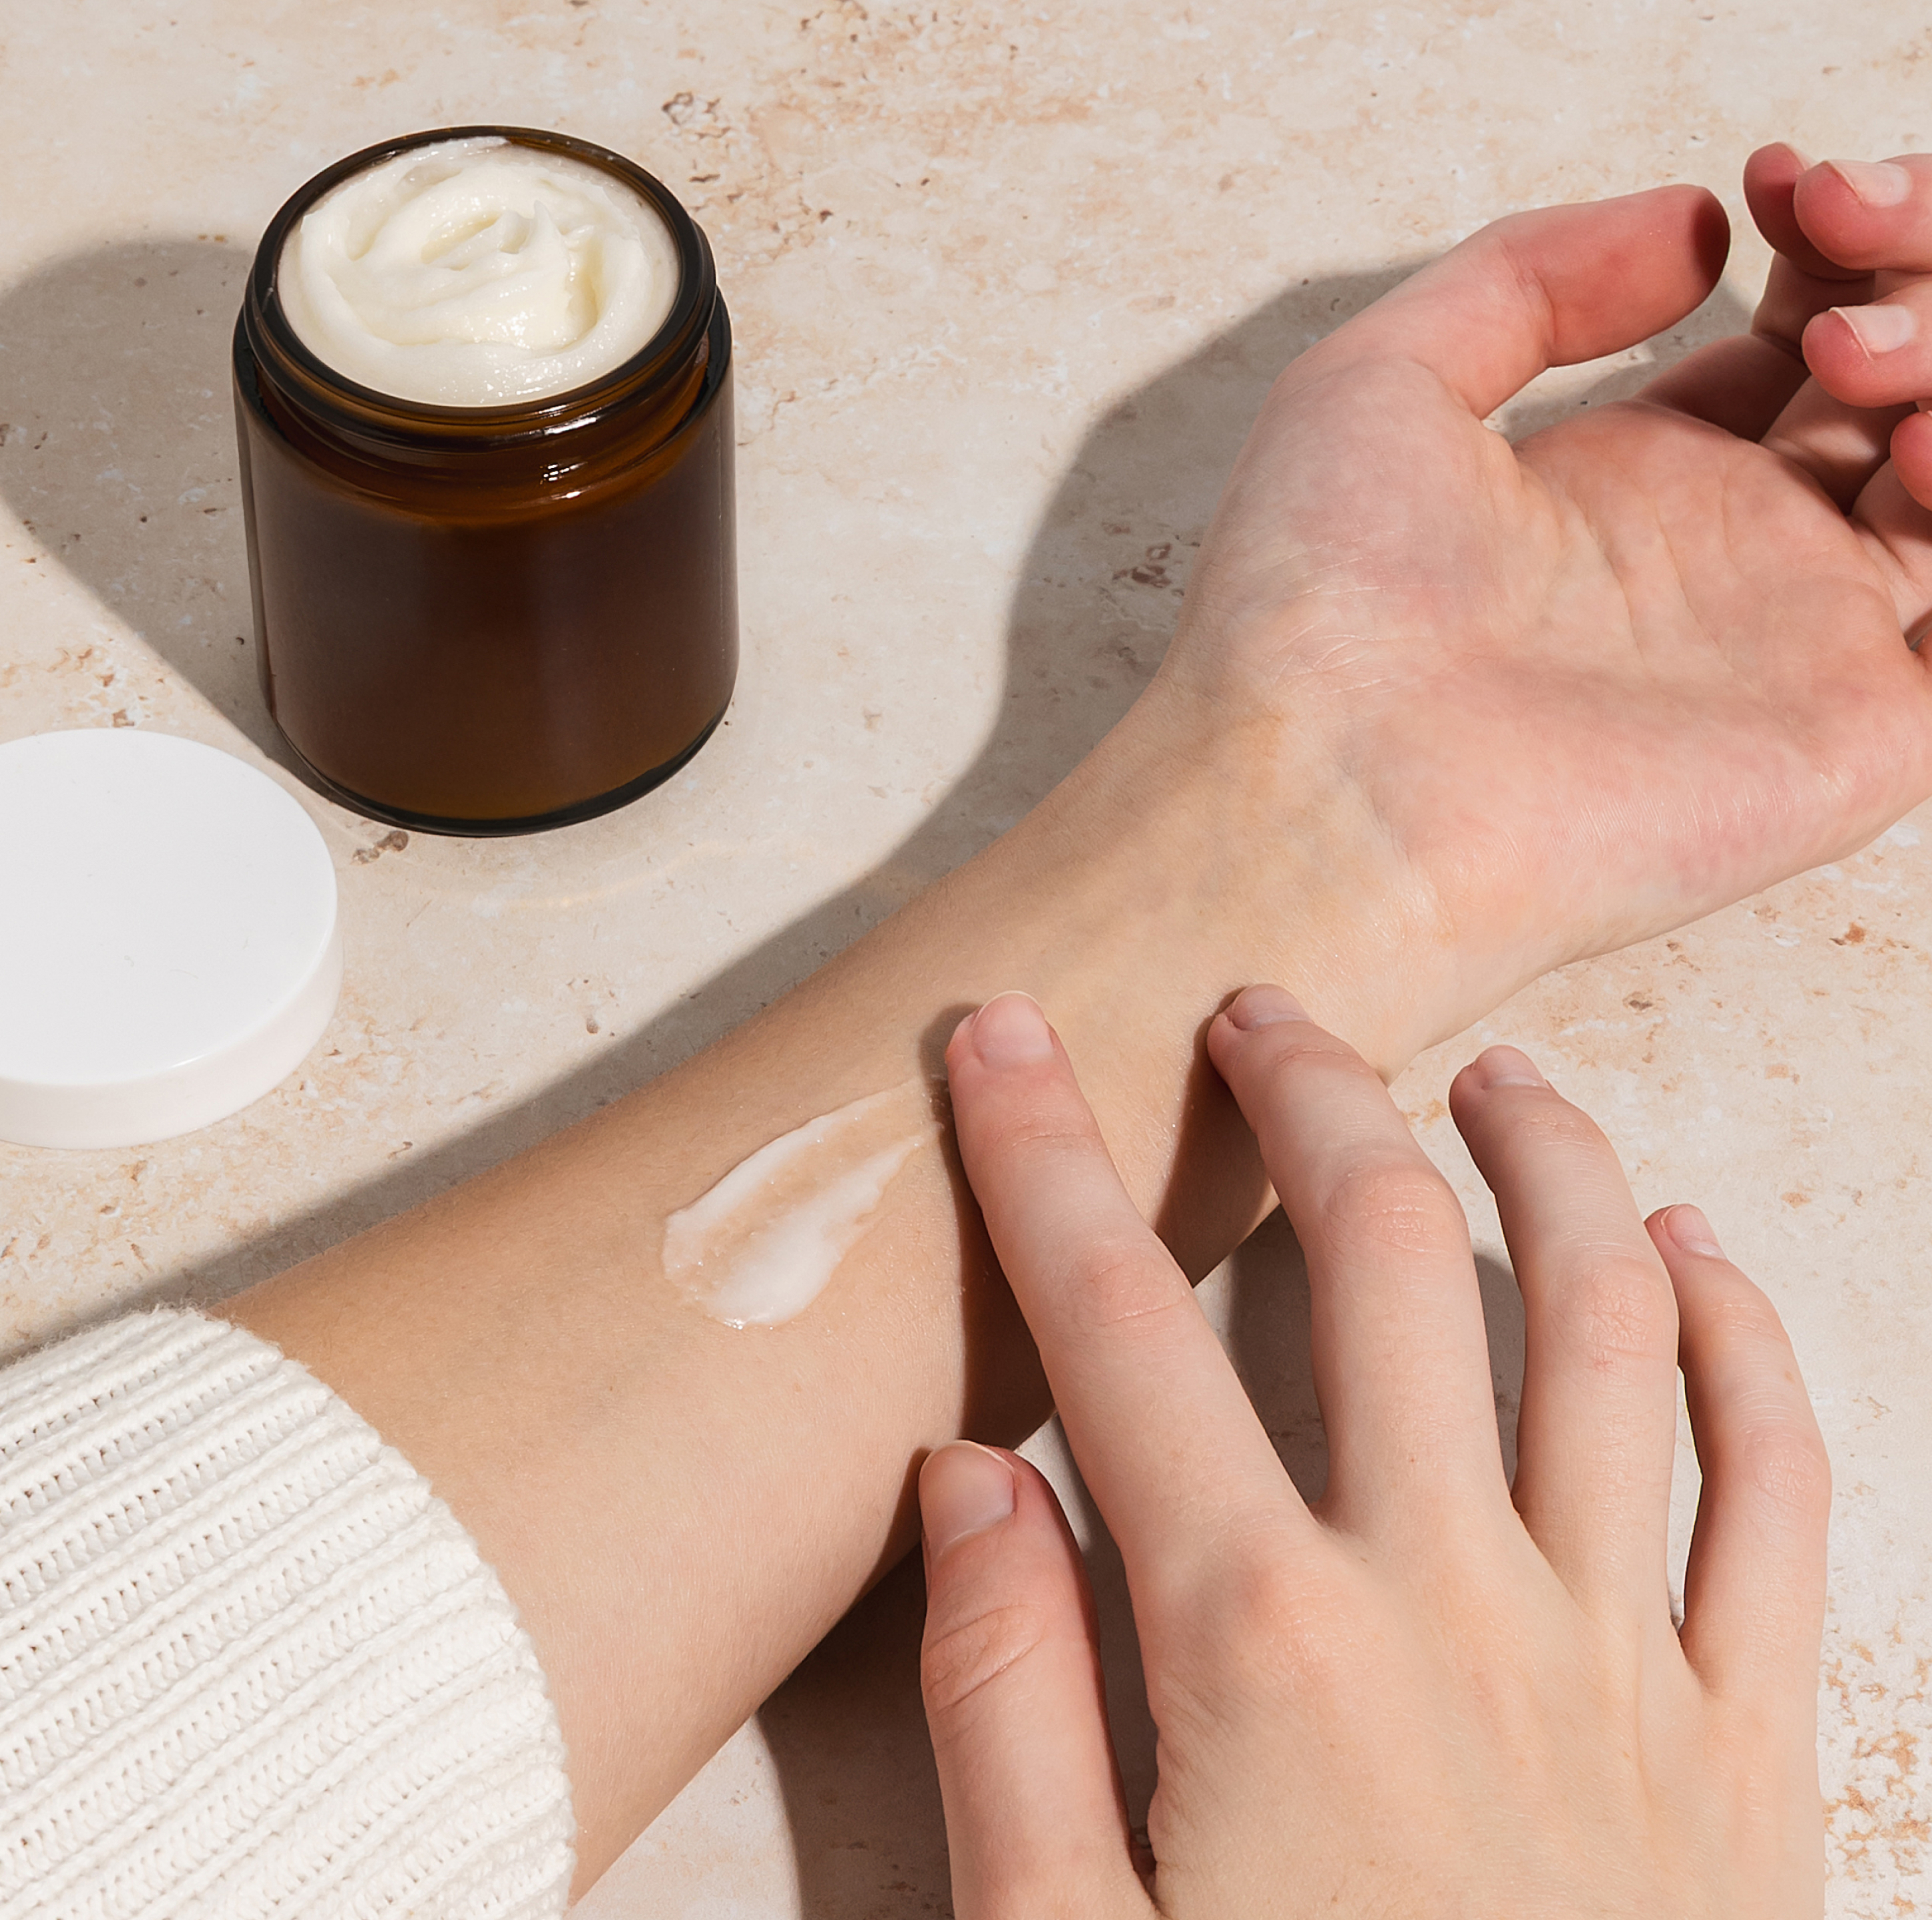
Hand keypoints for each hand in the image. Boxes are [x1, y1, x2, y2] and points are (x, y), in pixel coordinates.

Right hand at [917, 989, 1826, 1916]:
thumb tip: (970, 1476)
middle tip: (1258, 1009)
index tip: (998, 1041)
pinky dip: (1742, 1341)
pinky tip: (1690, 1251)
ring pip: (1604, 1320)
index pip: (1113, 1328)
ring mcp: (1622, 1659)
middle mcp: (1454, 1604)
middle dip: (1305, 1094)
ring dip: (1543, 1157)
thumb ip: (1004, 1699)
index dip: (1037, 1159)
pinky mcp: (1748, 1737)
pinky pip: (1776, 1487)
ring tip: (1483, 1070)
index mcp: (1265, 1646)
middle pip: (1383, 1256)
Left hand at [1157, 146, 1931, 1042]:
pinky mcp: (1857, 741)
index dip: (1832, 236)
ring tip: (1840, 353)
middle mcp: (1731, 557)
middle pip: (1900, 383)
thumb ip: (1527, 276)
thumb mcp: (1378, 381)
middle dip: (1909, 268)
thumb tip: (1697, 227)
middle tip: (1838, 221)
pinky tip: (1914, 447)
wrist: (1322, 791)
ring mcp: (1803, 648)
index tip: (1786, 175)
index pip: (1803, 332)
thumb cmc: (1313, 608)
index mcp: (1630, 479)